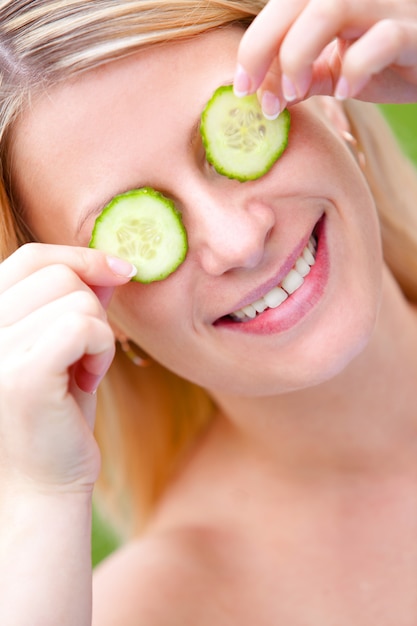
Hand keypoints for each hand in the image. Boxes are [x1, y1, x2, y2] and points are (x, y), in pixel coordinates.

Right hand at [0, 244, 134, 492]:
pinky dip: (101, 350)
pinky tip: (87, 382)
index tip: (120, 271)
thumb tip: (110, 264)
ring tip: (80, 375)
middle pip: (60, 275)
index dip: (79, 256)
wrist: (44, 485)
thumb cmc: (58, 414)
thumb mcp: (68, 346)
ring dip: (98, 337)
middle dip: (92, 310)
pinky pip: (84, 326)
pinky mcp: (19, 375)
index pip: (31, 258)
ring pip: (79, 300)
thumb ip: (79, 301)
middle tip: (83, 357)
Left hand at [234, 0, 416, 117]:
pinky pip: (382, 39)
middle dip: (264, 48)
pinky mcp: (414, 30)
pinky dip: (356, 68)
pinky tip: (347, 94)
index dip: (253, 45)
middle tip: (260, 98)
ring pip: (331, 8)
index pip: (281, 8)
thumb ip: (306, 77)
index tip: (242, 88)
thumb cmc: (388, 63)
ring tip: (296, 93)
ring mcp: (388, 5)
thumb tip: (266, 96)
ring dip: (300, 55)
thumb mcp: (338, 70)